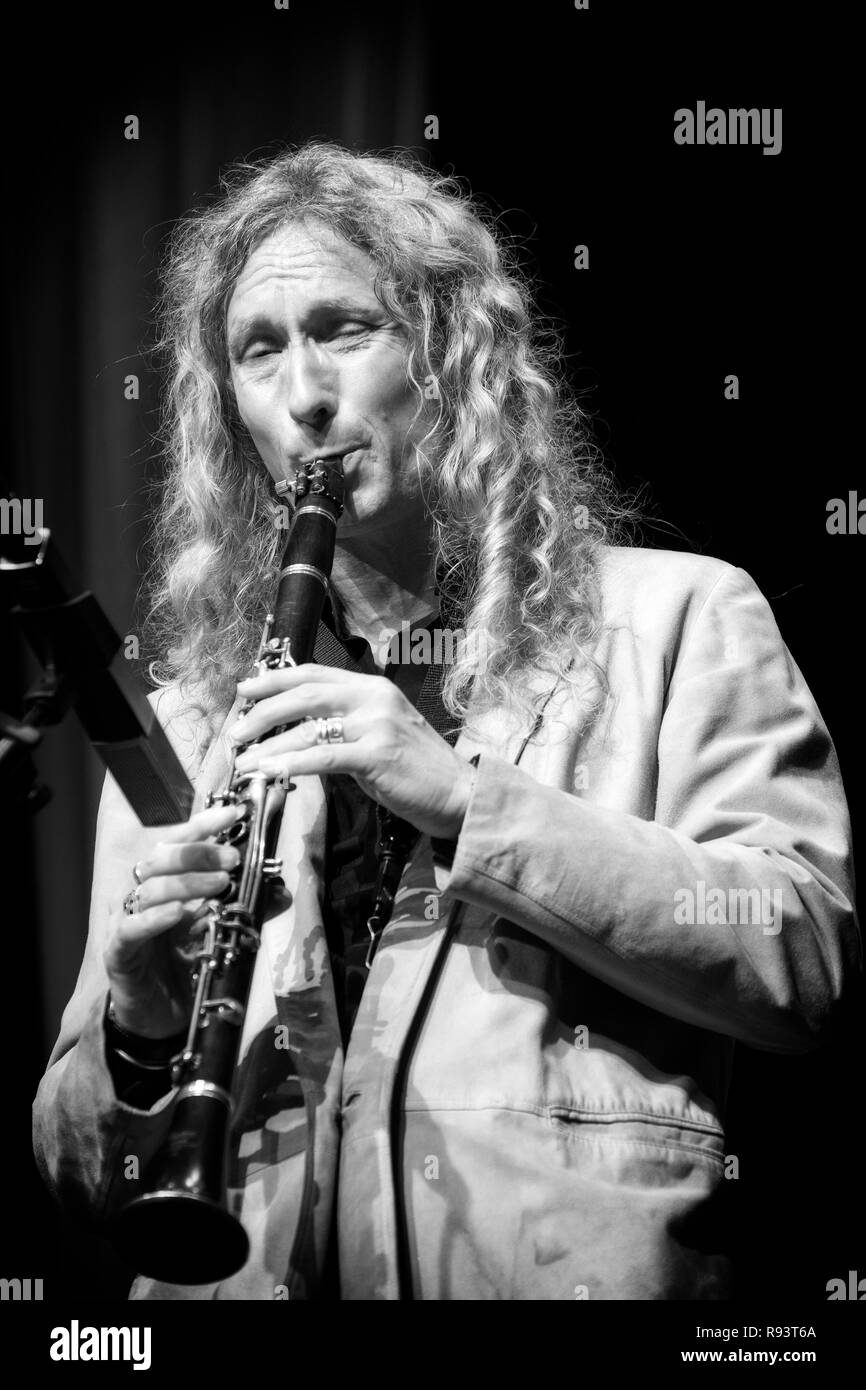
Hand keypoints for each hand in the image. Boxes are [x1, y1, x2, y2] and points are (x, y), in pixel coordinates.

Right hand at [104, 803, 244, 1038]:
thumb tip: (281, 891)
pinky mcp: (118, 952)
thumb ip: (247, 909)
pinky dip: (155, 918)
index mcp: (166, 883)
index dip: (204, 825)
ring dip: (187, 882)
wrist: (162, 1016)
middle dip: (198, 852)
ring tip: (220, 883)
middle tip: (233, 858)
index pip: (180, 842)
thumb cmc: (187, 965)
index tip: (235, 813)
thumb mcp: (221, 931)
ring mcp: (128, 921)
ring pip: (149, 889)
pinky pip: (132, 929)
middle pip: (161, 858)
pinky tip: (179, 912)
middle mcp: (143, 895)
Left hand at [230, 664, 475, 839]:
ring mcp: (377, 725)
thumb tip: (296, 735)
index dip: (275, 679)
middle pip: (305, 695)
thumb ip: (344, 727)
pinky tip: (270, 773)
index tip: (244, 689)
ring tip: (244, 763)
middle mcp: (374, 698)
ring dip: (268, 747)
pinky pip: (323, 757)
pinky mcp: (378, 755)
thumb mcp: (379, 735)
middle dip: (262, 712)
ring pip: (308, 729)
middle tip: (236, 732)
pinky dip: (291, 765)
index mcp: (372, 688)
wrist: (458, 794)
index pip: (314, 674)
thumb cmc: (416, 770)